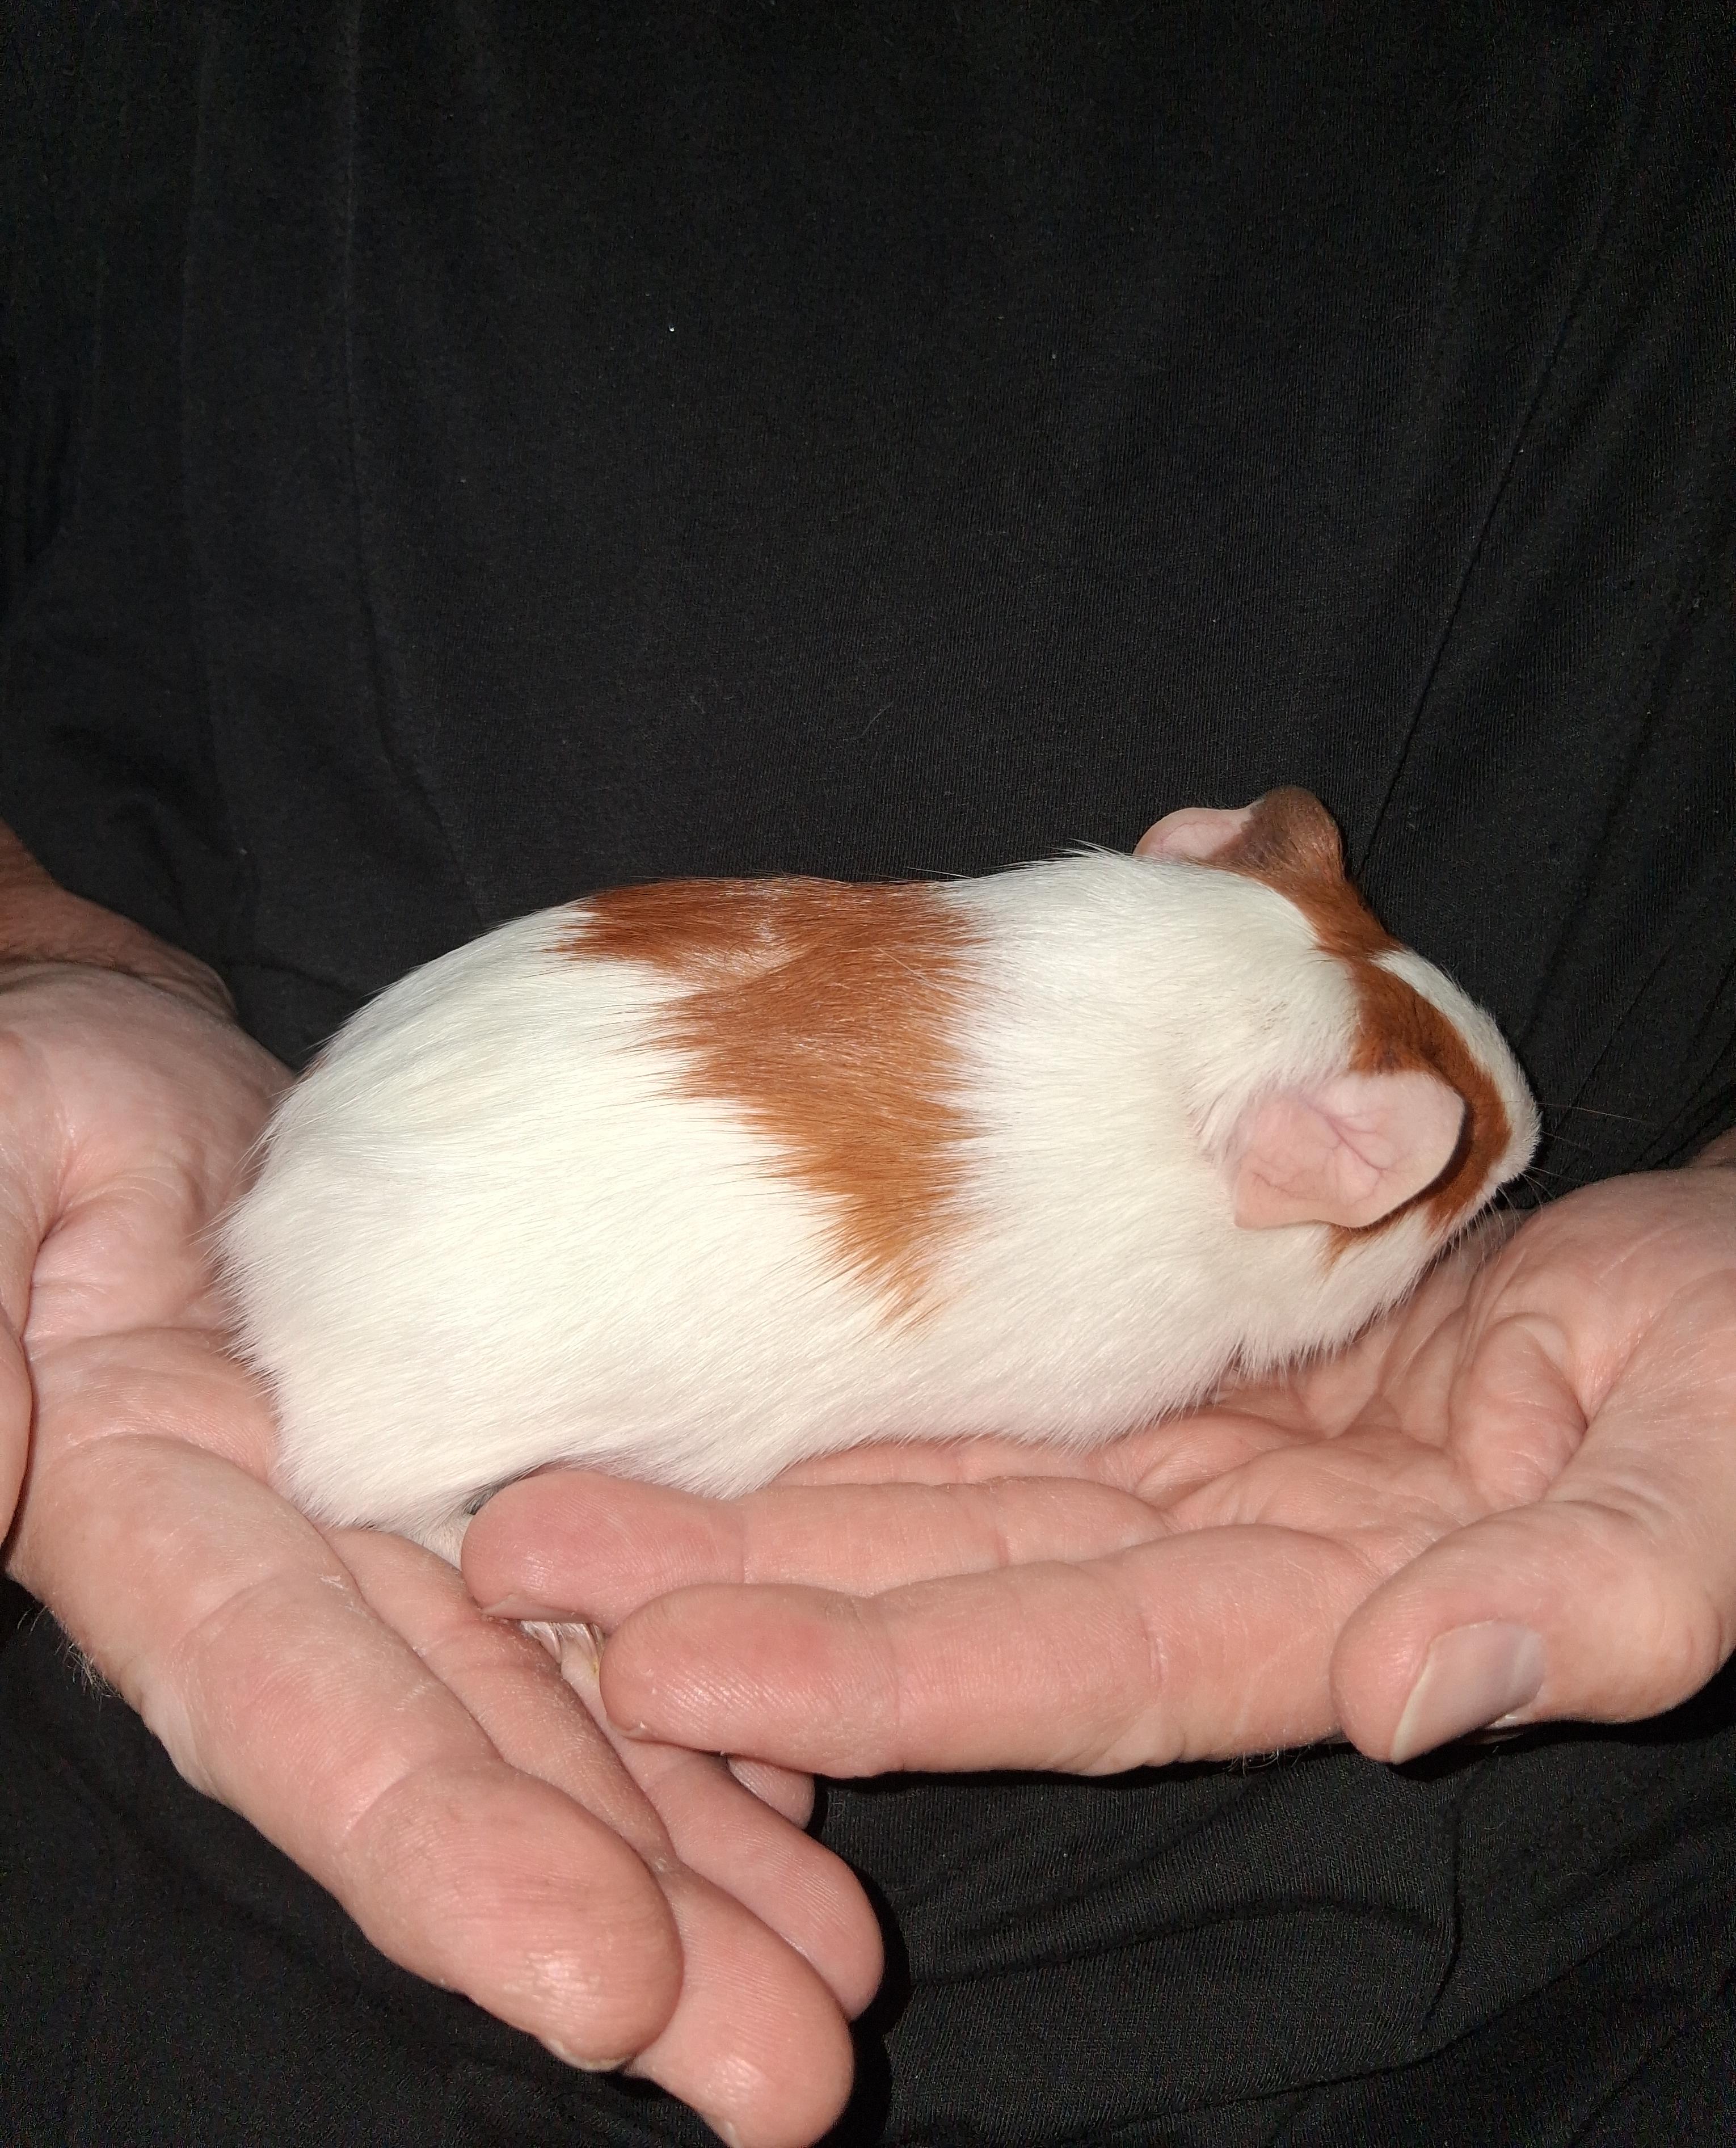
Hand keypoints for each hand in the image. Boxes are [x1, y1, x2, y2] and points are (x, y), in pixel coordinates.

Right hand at [0, 946, 878, 2147]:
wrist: (109, 1065)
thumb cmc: (18, 1105)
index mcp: (151, 1526)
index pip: (300, 1711)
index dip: (443, 1849)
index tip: (605, 1984)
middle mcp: (295, 1559)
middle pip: (470, 1756)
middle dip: (626, 1915)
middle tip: (789, 2071)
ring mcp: (406, 1509)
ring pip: (568, 1691)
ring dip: (700, 1843)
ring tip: (836, 1985)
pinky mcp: (495, 1436)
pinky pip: (615, 1563)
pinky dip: (715, 1672)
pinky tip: (825, 1773)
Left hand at [464, 1160, 1735, 1775]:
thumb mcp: (1710, 1494)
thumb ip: (1586, 1603)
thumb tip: (1417, 1697)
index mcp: (1342, 1620)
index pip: (1071, 1666)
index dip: (872, 1676)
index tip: (669, 1665)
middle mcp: (1229, 1565)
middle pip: (952, 1593)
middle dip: (735, 1597)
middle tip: (518, 1563)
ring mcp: (1195, 1469)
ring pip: (943, 1496)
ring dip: (753, 1501)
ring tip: (552, 1492)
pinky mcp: (1189, 1368)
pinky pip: (1005, 1391)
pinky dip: (863, 1401)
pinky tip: (721, 1391)